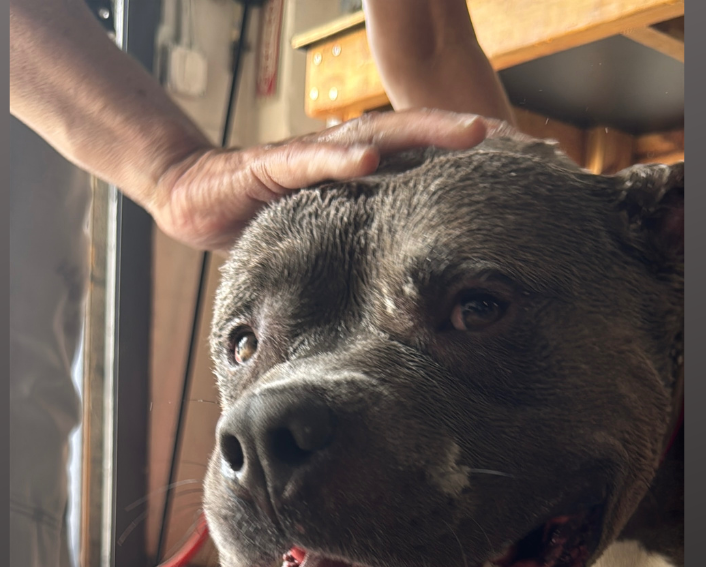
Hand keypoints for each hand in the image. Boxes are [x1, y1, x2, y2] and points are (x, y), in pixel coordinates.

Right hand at [146, 109, 491, 251]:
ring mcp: (306, 156)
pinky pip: (309, 159)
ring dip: (423, 132)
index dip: (461, 159)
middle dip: (463, 133)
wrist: (189, 197)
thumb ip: (355, 247)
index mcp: (353, 172)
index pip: (416, 158)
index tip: (515, 165)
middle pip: (411, 134)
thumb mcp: (318, 235)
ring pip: (373, 134)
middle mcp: (338, 155)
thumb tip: (399, 295)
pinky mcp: (269, 166)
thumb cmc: (256, 217)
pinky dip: (340, 158)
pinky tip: (369, 160)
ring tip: (467, 134)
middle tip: (515, 138)